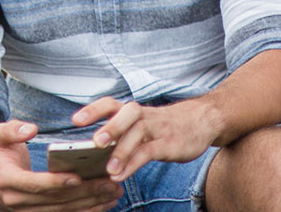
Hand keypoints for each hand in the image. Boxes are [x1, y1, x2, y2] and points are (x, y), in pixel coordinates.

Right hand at [0, 119, 121, 210]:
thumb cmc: (2, 153)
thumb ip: (11, 130)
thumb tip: (30, 129)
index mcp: (7, 180)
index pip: (35, 184)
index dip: (56, 182)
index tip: (77, 177)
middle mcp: (17, 201)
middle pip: (54, 200)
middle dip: (84, 193)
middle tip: (109, 183)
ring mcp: (28, 211)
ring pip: (63, 210)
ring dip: (90, 204)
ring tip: (114, 193)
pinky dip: (86, 211)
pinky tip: (105, 203)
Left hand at [72, 96, 218, 183]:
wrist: (204, 120)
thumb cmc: (167, 125)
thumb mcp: (144, 125)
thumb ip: (122, 136)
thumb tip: (92, 154)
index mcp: (135, 112)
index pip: (112, 104)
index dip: (94, 110)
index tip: (75, 120)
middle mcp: (145, 116)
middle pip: (128, 112)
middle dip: (111, 126)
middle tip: (95, 142)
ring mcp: (159, 128)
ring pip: (140, 131)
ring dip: (122, 150)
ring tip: (109, 170)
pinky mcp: (171, 143)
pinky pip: (151, 151)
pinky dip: (134, 164)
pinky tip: (122, 175)